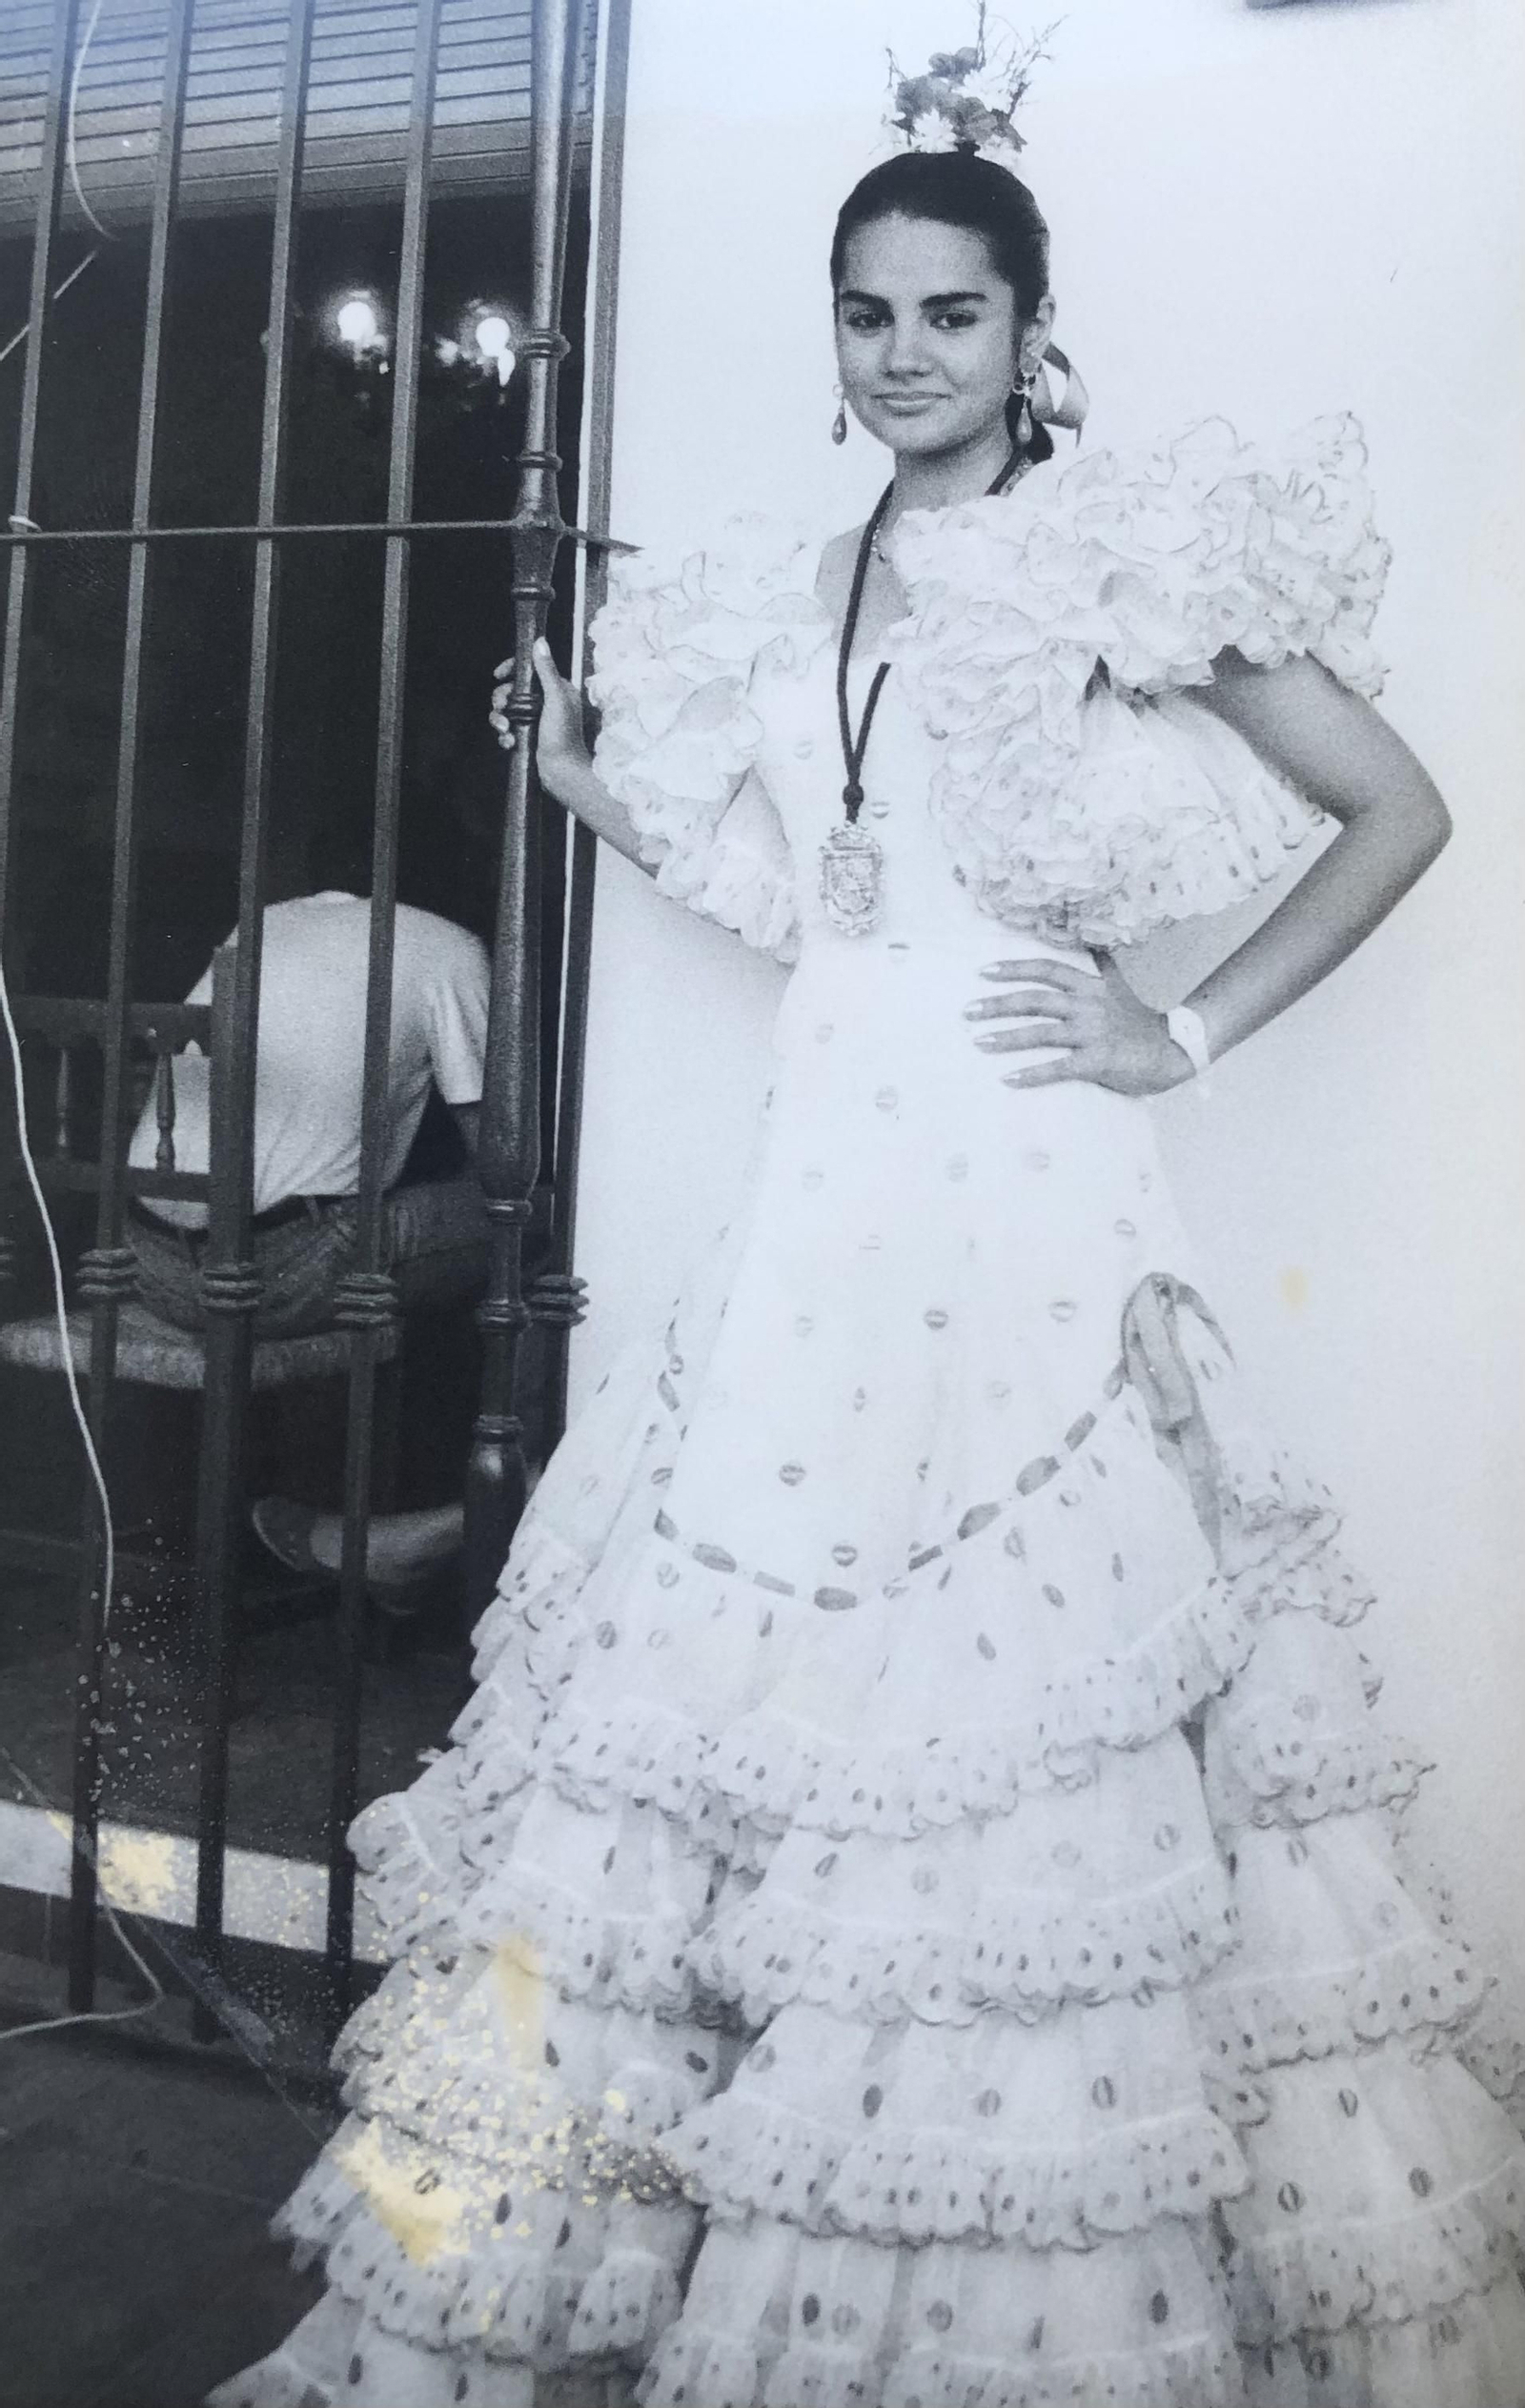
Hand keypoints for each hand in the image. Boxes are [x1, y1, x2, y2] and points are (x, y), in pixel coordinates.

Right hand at [489, 637, 591, 804]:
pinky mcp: (526, 736)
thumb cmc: (564, 736)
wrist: (562, 774)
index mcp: (555, 689)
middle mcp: (544, 702)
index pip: (529, 668)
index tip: (499, 675)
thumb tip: (539, 642)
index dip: (512, 668)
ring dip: (499, 719)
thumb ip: (547, 671)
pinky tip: (509, 743)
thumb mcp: (556, 699)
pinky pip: (506, 729)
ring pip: (505, 710)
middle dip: (502, 697)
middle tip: (501, 707)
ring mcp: (534, 720)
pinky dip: (504, 736)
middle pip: (511, 689)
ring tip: (505, 730)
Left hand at [965, 952, 1192, 1096]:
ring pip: (1041, 1032)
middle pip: (1035, 999)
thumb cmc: (1140, 1021)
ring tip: (978, 1042)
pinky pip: (1058, 1068)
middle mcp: (1088, 1005)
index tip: (983, 972)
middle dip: (998, 1004)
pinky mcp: (1098, 1061)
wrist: (1173, 1050)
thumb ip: (1099, 964)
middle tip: (967, 1011)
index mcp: (1090, 986)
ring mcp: (1093, 1033)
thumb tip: (1087, 940)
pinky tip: (1008, 1079)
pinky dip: (1032, 1074)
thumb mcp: (1117, 986)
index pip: (1046, 970)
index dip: (1014, 968)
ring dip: (1006, 1037)